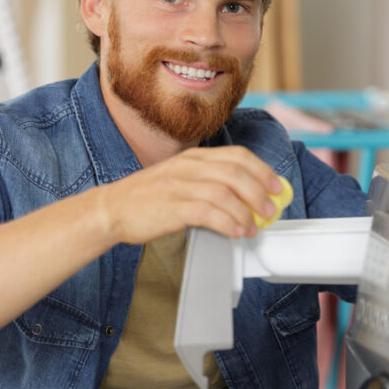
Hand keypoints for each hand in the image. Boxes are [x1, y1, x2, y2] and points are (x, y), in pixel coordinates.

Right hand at [98, 146, 283, 244]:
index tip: (276, 187)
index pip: (237, 156)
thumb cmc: (148, 199)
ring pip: (225, 192)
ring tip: (253, 227)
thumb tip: (246, 198)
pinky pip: (208, 212)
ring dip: (246, 211)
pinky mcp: (172, 206)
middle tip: (271, 210)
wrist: (111, 209)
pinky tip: (235, 231)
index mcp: (193, 157)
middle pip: (236, 172)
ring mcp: (179, 185)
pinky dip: (227, 222)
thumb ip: (209, 183)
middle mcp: (188, 166)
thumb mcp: (180, 179)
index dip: (262, 171)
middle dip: (260, 192)